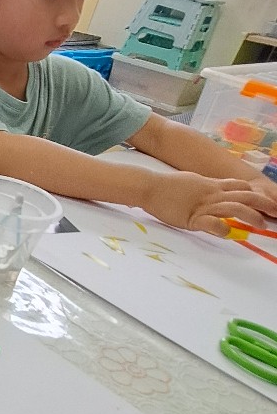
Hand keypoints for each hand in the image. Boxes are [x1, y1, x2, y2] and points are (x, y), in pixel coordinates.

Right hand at [142, 171, 276, 236]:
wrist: (150, 187)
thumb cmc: (169, 186)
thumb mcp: (194, 181)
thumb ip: (209, 187)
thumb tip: (219, 191)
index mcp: (212, 185)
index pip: (240, 187)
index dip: (256, 195)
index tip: (269, 203)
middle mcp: (212, 193)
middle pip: (243, 196)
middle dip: (263, 205)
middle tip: (276, 212)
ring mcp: (202, 205)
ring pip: (233, 208)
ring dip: (250, 216)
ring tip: (261, 224)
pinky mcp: (191, 217)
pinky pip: (210, 223)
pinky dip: (221, 228)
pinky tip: (229, 232)